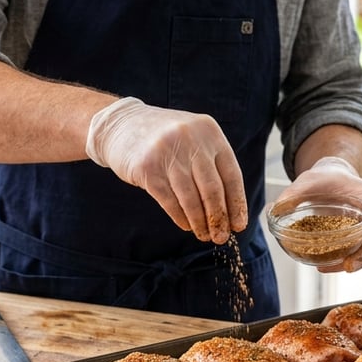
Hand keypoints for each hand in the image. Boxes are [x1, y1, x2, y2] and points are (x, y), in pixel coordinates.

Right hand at [86, 97, 245, 243]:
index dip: (237, 203)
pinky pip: (169, 200)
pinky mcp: (147, 167)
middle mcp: (190, 139)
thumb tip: (230, 209)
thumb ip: (211, 163)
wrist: (122, 124)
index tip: (239, 225)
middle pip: (212, 189)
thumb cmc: (165, 139)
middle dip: (219, 218)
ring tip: (204, 236)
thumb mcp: (193, 138)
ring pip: (191, 198)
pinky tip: (186, 225)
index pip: (231, 174)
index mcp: (209, 131)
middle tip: (221, 237)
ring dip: (199, 222)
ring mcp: (167, 152)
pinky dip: (180, 217)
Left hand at [273, 156, 361, 271]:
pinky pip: (355, 254)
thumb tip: (275, 208)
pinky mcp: (355, 240)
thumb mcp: (310, 180)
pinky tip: (324, 265)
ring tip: (328, 268)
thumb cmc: (327, 178)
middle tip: (348, 266)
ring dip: (354, 264)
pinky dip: (343, 262)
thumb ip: (295, 192)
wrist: (331, 180)